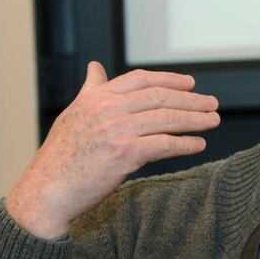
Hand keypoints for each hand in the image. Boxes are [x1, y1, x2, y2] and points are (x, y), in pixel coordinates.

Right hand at [6, 62, 219, 238]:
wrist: (46, 191)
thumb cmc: (61, 156)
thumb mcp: (73, 114)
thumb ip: (92, 90)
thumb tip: (96, 67)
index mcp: (96, 96)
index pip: (142, 80)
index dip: (170, 80)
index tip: (191, 84)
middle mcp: (107, 108)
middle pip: (160, 97)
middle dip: (191, 100)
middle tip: (212, 103)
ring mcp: (116, 130)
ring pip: (167, 119)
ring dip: (195, 120)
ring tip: (213, 121)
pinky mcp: (124, 153)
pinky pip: (165, 144)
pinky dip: (185, 144)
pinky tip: (199, 144)